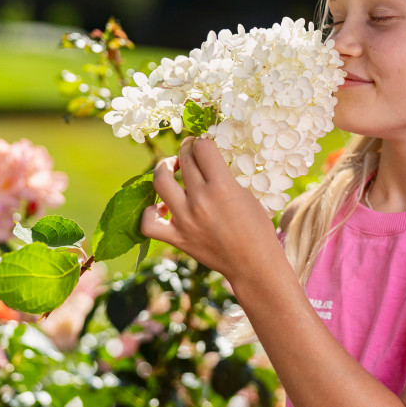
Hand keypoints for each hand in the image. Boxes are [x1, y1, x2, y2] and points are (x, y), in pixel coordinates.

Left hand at [141, 137, 284, 283]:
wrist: (253, 263)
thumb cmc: (256, 228)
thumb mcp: (245, 194)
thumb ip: (223, 177)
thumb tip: (205, 162)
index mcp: (222, 186)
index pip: (203, 148)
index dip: (203, 142)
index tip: (204, 146)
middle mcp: (200, 200)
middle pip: (183, 160)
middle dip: (187, 150)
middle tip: (190, 151)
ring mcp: (185, 220)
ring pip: (160, 181)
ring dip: (164, 169)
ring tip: (170, 168)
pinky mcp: (177, 238)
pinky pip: (149, 223)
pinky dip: (150, 213)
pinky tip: (161, 208)